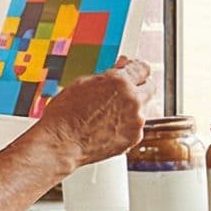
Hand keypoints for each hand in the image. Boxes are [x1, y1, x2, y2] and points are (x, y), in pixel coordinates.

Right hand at [36, 58, 154, 167]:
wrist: (60, 143)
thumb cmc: (64, 115)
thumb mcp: (81, 84)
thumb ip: (107, 76)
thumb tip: (119, 69)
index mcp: (119, 81)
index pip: (142, 68)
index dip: (135, 68)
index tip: (131, 71)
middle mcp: (133, 99)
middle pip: (149, 87)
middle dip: (137, 88)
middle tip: (121, 93)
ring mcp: (136, 120)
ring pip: (142, 109)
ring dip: (130, 109)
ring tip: (106, 116)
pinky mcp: (134, 137)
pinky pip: (136, 127)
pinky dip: (126, 127)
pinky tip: (107, 128)